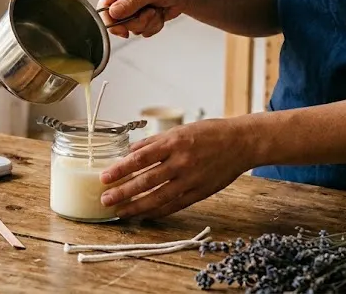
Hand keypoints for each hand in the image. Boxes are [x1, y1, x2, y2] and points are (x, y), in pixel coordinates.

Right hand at [97, 0, 194, 38]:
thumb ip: (132, 2)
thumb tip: (113, 13)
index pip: (104, 5)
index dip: (110, 20)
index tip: (123, 31)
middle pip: (116, 20)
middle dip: (136, 21)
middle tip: (151, 13)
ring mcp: (130, 7)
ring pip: (130, 27)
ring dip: (147, 23)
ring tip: (157, 11)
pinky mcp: (139, 16)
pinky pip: (141, 30)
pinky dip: (153, 26)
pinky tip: (159, 14)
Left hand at [98, 118, 254, 218]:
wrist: (241, 143)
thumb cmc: (208, 133)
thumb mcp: (178, 130)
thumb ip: (153, 143)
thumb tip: (128, 152)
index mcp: (173, 143)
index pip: (140, 158)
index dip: (120, 169)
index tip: (104, 177)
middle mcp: (181, 162)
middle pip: (146, 181)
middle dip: (123, 192)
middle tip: (105, 200)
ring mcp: (191, 180)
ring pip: (158, 198)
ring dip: (136, 206)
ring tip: (120, 211)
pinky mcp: (200, 193)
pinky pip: (174, 206)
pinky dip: (157, 212)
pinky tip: (143, 215)